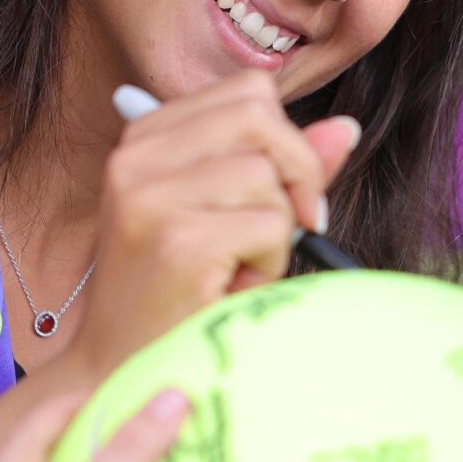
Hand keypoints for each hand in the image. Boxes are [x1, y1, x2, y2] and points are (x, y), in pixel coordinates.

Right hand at [75, 71, 360, 375]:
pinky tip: (236, 286)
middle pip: (261, 115)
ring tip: (241, 265)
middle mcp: (136, 157)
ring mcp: (151, 197)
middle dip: (298, 169)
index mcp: (144, 138)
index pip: (248, 91)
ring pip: (267, 175)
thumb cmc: (173, 292)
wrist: (116, 370)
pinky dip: (271, 262)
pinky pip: (271, 224)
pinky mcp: (177, 240)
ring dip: (277, 229)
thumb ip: (280, 166)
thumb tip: (345, 127)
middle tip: (293, 224)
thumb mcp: (224, 212)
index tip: (285, 191)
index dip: (287, 138)